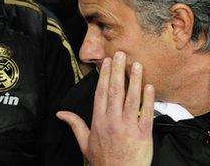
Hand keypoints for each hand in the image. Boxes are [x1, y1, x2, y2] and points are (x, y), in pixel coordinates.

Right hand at [57, 51, 154, 165]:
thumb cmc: (102, 161)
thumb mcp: (84, 143)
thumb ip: (75, 124)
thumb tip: (60, 113)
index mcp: (98, 121)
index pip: (101, 93)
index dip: (104, 76)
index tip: (107, 62)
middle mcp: (112, 121)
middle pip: (115, 91)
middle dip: (118, 71)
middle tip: (121, 54)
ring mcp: (128, 127)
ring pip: (131, 99)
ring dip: (134, 80)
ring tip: (137, 65)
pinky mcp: (143, 134)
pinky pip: (146, 113)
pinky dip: (148, 99)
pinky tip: (149, 86)